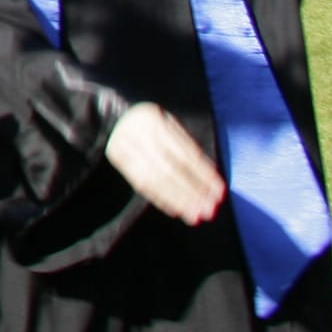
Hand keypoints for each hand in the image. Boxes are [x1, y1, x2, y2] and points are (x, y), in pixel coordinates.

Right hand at [107, 100, 227, 224]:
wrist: (112, 117)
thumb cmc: (152, 121)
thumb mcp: (170, 121)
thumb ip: (185, 144)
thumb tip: (208, 176)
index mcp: (155, 122)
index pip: (183, 154)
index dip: (203, 174)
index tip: (219, 192)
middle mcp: (139, 135)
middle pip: (169, 170)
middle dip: (192, 192)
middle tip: (209, 210)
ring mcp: (126, 149)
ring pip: (155, 181)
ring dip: (178, 201)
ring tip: (195, 215)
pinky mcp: (119, 161)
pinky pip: (141, 184)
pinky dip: (160, 199)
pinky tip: (176, 210)